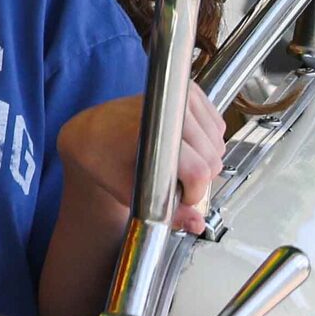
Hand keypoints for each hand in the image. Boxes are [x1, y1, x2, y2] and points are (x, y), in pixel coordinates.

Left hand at [58, 83, 223, 234]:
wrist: (95, 130)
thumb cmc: (104, 158)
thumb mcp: (125, 190)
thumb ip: (163, 211)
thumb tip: (196, 224)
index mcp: (142, 129)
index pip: (196, 169)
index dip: (194, 191)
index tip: (180, 196)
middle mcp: (164, 107)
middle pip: (212, 159)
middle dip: (199, 179)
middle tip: (173, 180)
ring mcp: (179, 95)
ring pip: (218, 144)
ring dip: (205, 161)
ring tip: (175, 161)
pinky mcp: (191, 91)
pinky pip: (219, 127)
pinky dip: (209, 143)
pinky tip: (184, 146)